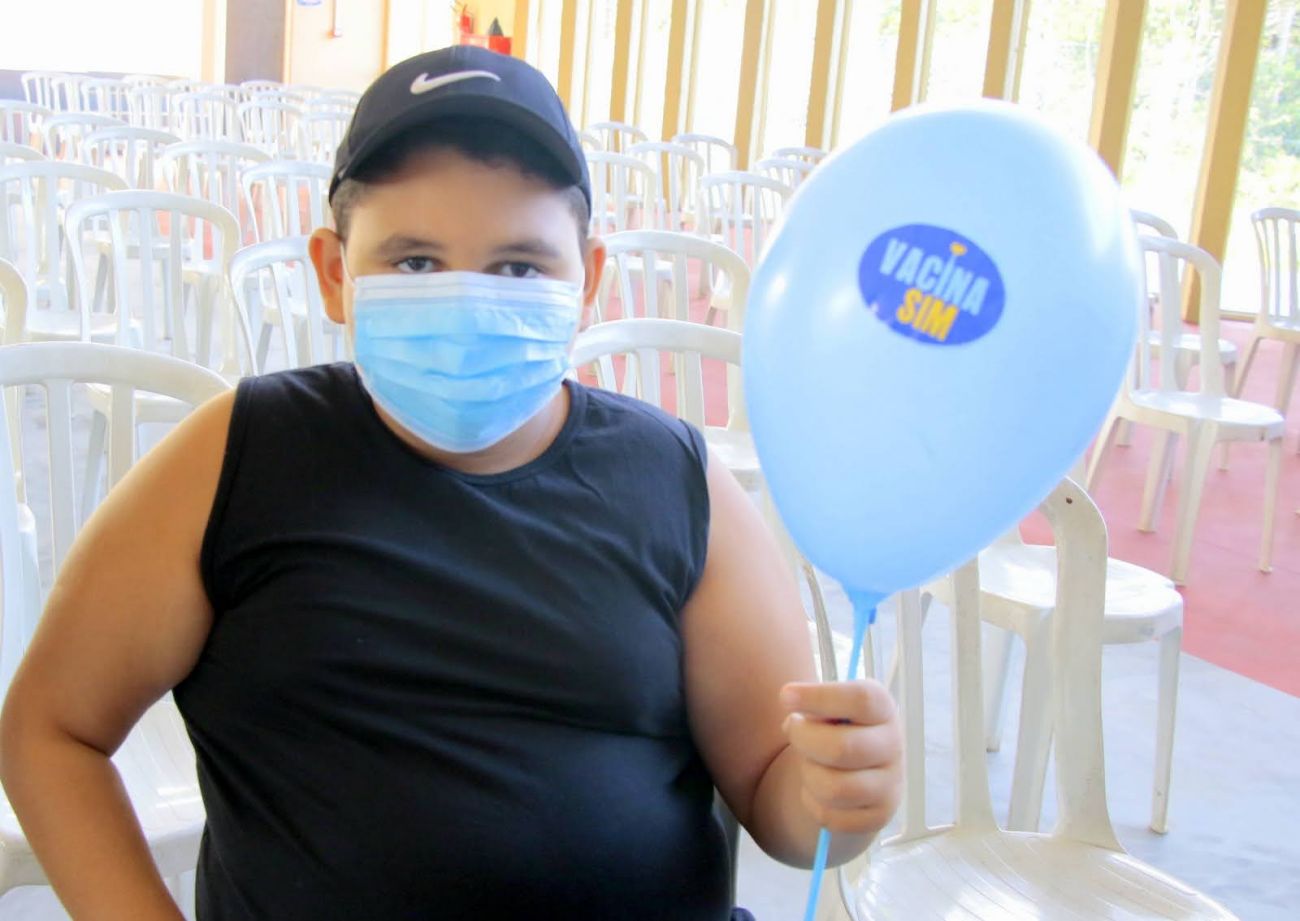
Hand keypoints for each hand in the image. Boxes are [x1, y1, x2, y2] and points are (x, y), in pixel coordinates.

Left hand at [781, 679, 901, 835]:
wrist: (851, 769)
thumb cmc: (834, 728)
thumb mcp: (828, 707)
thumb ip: (811, 707)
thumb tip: (792, 724)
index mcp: (882, 708)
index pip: (860, 700)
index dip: (820, 697)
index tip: (785, 696)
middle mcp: (892, 745)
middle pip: (841, 748)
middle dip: (803, 740)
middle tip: (792, 729)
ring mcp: (890, 784)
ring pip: (834, 788)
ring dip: (807, 774)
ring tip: (807, 762)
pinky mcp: (879, 817)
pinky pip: (831, 817)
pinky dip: (812, 802)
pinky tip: (816, 787)